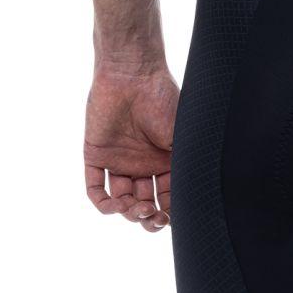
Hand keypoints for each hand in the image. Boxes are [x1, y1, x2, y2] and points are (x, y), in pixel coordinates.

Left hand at [84, 65, 178, 231]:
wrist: (133, 75)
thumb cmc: (162, 100)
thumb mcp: (181, 136)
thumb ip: (185, 167)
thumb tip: (196, 198)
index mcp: (164, 161)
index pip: (167, 197)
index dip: (169, 211)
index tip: (171, 217)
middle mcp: (142, 165)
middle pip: (144, 204)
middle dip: (149, 217)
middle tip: (152, 216)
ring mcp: (119, 161)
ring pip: (121, 201)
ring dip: (128, 212)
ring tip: (133, 207)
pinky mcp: (96, 156)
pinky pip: (96, 188)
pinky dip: (103, 204)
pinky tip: (115, 205)